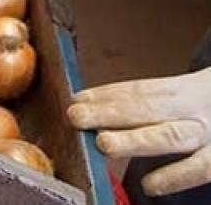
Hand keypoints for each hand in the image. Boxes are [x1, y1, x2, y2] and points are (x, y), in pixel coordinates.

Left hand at [68, 68, 210, 195]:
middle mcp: (200, 108)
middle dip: (110, 112)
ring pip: (172, 136)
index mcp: (189, 89)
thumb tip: (107, 115)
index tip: (77, 98)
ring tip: (105, 144)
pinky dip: (175, 177)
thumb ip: (160, 105)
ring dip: (136, 140)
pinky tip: (149, 185)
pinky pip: (201, 169)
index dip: (108, 94)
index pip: (142, 89)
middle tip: (77, 116)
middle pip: (149, 108)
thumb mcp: (195, 96)